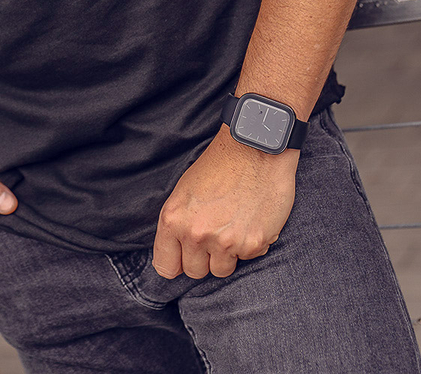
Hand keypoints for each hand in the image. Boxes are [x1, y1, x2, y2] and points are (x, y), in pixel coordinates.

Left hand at [153, 126, 297, 279]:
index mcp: (173, 219)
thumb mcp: (185, 191)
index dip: (176, 262)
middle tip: (215, 231)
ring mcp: (224, 242)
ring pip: (221, 270)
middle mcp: (195, 234)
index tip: (185, 256)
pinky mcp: (252, 245)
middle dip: (204, 257)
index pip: (166, 266)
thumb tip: (176, 254)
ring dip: (227, 254)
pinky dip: (250, 244)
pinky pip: (248, 258)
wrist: (254, 148)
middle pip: (195, 272)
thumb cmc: (219, 165)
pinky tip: (251, 219)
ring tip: (233, 223)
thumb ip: (178, 225)